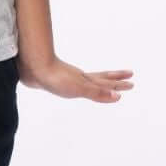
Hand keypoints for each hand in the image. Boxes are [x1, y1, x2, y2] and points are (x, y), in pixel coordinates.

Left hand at [18, 54, 133, 101]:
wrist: (34, 67)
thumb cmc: (56, 78)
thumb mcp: (79, 88)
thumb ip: (97, 94)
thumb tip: (118, 97)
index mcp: (86, 81)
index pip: (107, 83)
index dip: (119, 84)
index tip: (131, 82)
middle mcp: (80, 78)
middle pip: (102, 79)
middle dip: (115, 80)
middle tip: (129, 76)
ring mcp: (69, 78)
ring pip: (89, 80)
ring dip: (99, 81)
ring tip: (104, 81)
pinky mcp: (57, 80)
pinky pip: (74, 83)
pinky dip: (80, 84)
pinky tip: (74, 84)